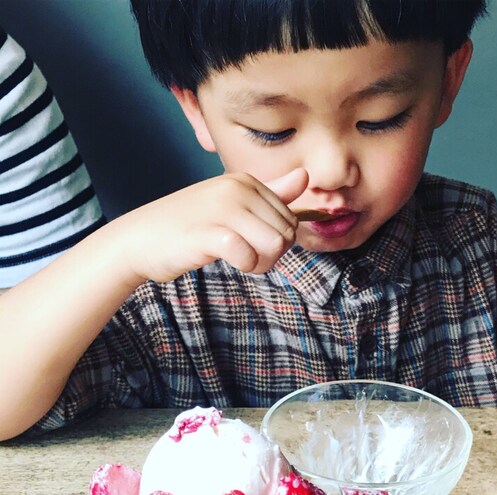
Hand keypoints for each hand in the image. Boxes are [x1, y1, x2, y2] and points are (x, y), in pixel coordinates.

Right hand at [117, 168, 308, 283]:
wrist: (139, 239)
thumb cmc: (189, 225)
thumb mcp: (232, 204)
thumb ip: (271, 193)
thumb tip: (306, 175)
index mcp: (247, 181)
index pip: (291, 220)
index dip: (276, 241)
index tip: (249, 241)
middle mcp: (238, 189)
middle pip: (287, 235)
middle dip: (271, 255)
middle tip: (242, 254)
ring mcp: (223, 208)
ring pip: (275, 246)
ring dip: (260, 263)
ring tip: (236, 258)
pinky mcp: (208, 233)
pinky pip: (250, 256)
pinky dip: (244, 266)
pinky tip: (225, 260)